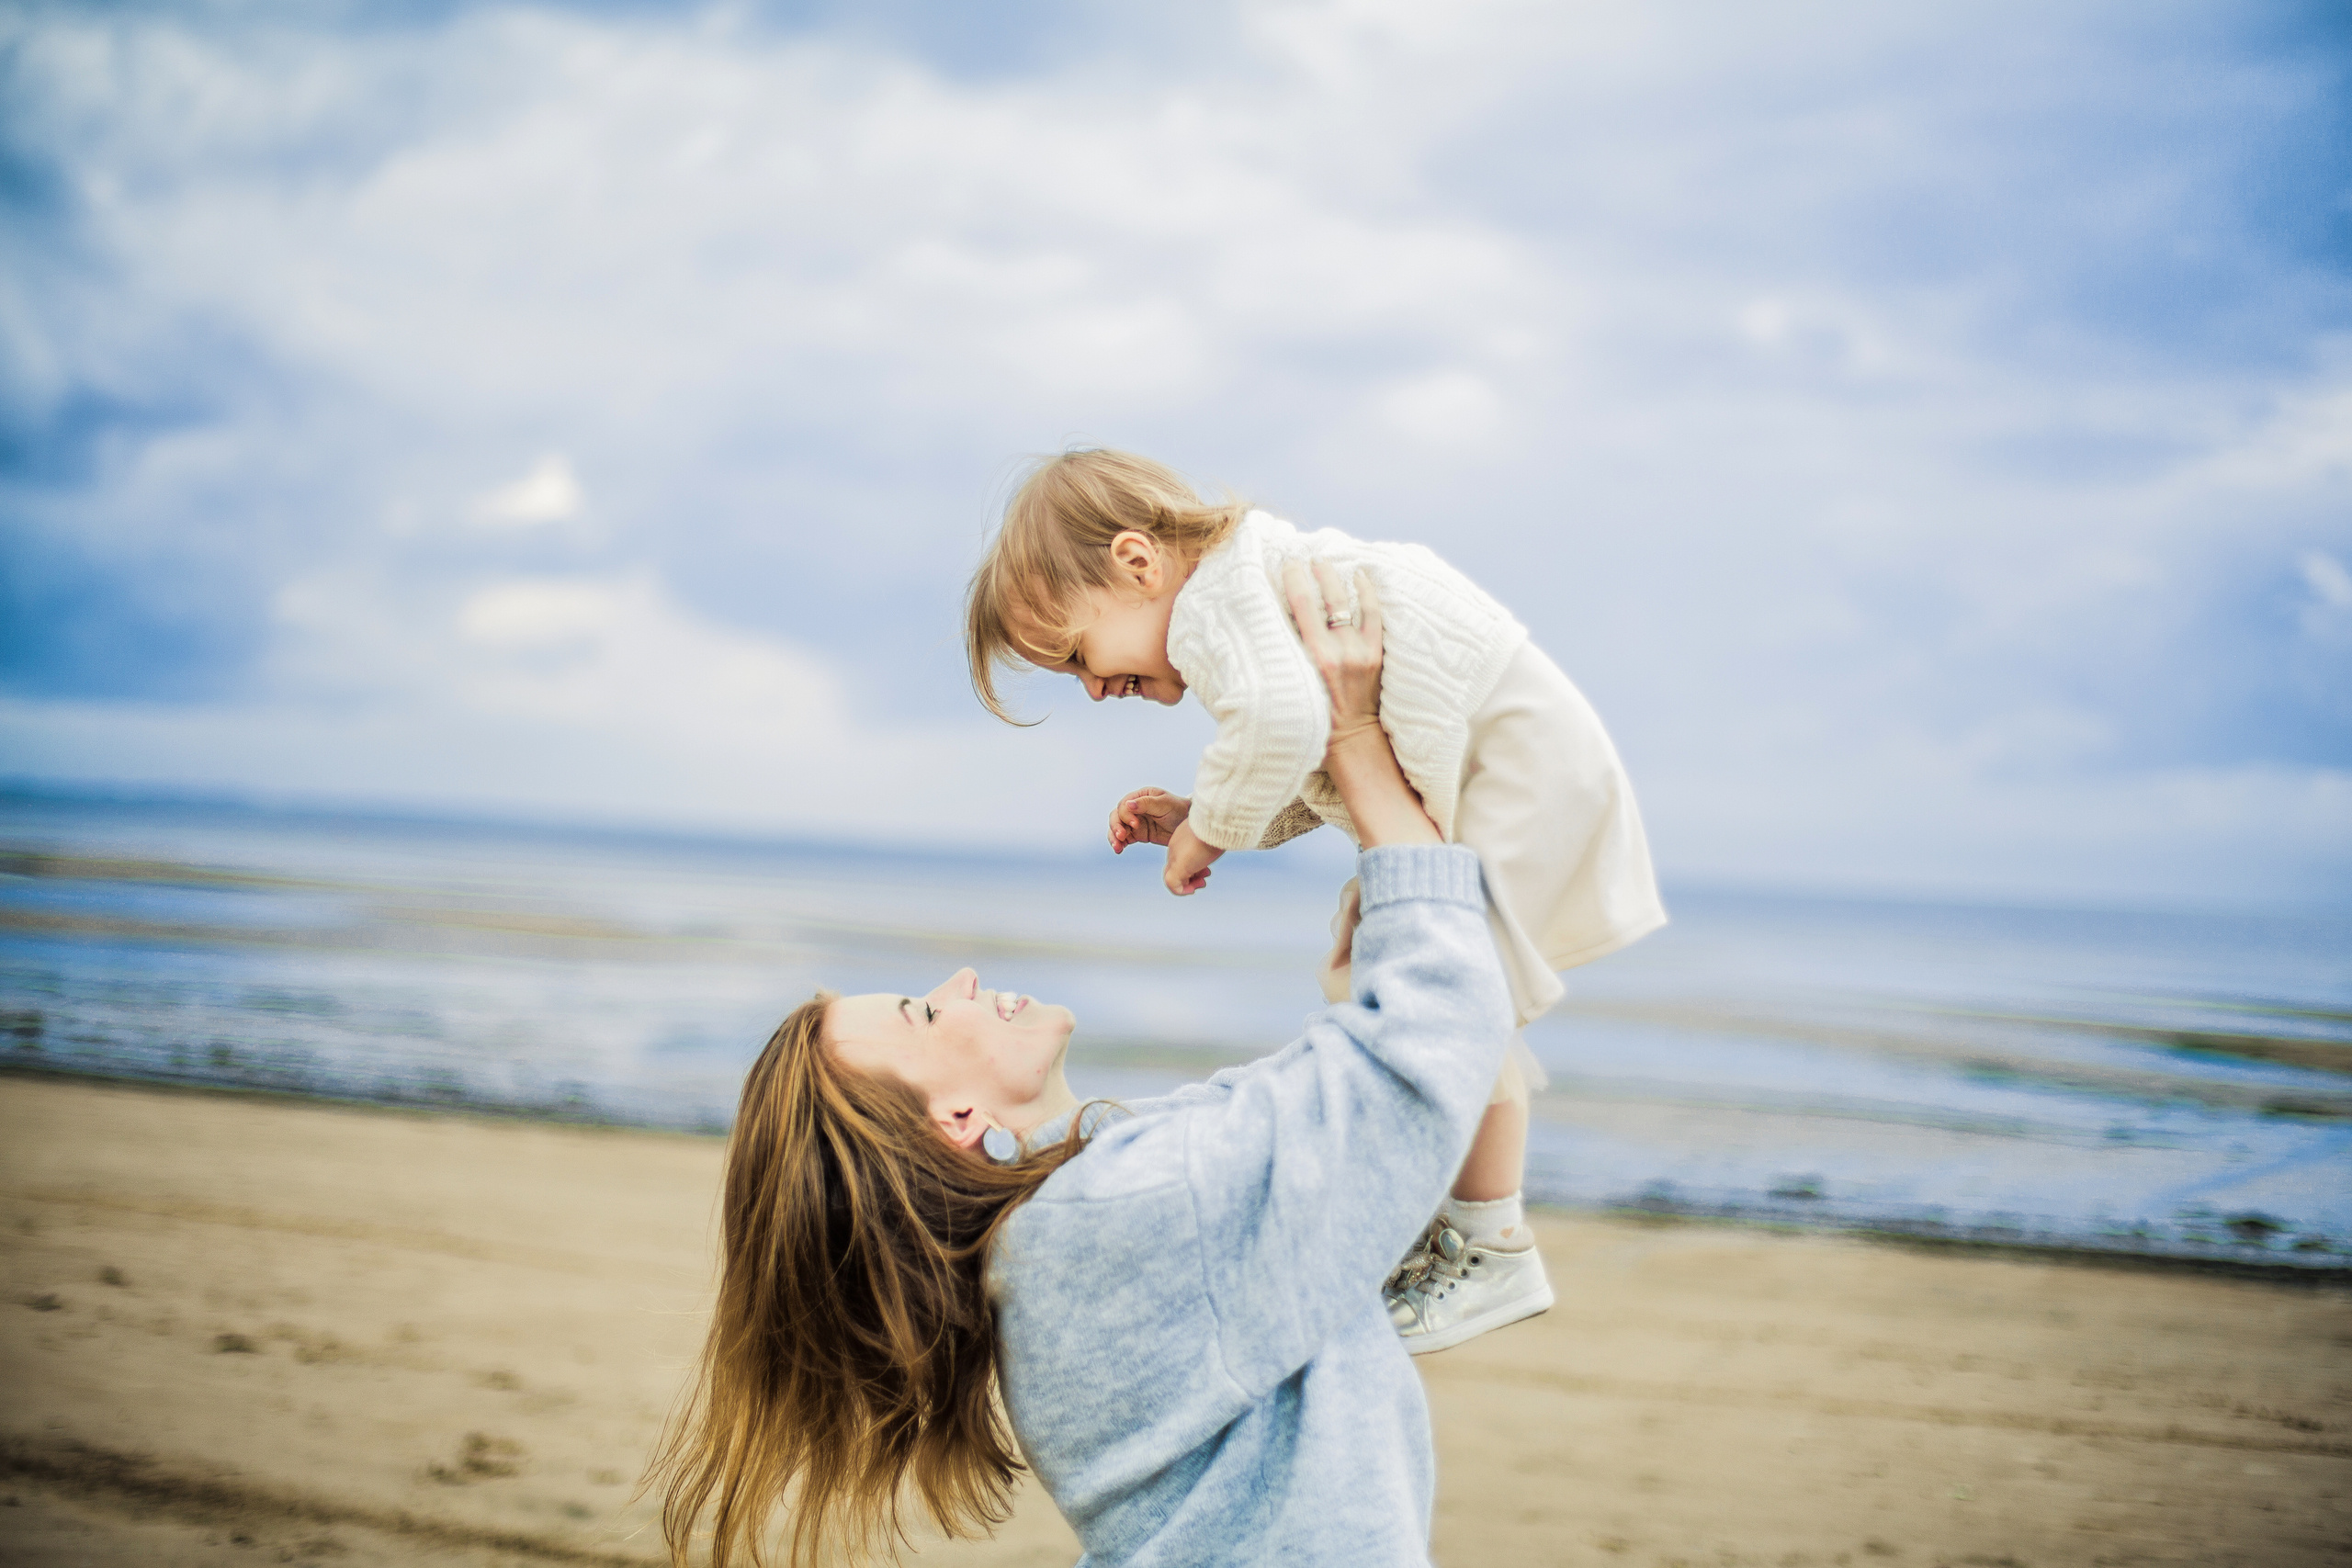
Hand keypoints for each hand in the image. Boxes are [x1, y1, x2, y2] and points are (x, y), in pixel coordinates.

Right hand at [1110, 787, 1190, 852]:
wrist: (1191, 826)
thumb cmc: (1179, 809)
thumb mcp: (1164, 804)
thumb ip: (1146, 803)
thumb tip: (1128, 804)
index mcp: (1140, 796)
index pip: (1124, 805)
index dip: (1126, 815)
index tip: (1136, 824)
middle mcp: (1134, 808)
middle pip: (1116, 816)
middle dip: (1116, 826)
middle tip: (1121, 835)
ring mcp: (1135, 822)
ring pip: (1117, 828)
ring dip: (1114, 837)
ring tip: (1117, 847)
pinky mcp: (1137, 834)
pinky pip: (1123, 839)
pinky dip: (1119, 843)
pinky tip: (1119, 850)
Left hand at [1164, 819, 1223, 895]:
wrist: (1216, 822)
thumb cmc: (1219, 826)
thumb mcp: (1215, 833)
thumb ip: (1213, 838)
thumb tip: (1225, 840)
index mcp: (1183, 838)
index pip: (1181, 857)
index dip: (1193, 867)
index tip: (1207, 870)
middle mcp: (1176, 848)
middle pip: (1175, 867)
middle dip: (1190, 877)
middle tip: (1204, 880)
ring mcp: (1175, 857)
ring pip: (1172, 877)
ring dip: (1188, 885)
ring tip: (1202, 883)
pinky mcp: (1178, 866)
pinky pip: (1172, 884)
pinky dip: (1181, 891)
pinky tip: (1192, 890)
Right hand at [1279, 559, 1384, 762]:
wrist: (1352, 741)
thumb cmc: (1314, 719)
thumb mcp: (1292, 686)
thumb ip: (1286, 657)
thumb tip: (1272, 624)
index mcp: (1314, 659)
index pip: (1301, 606)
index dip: (1292, 580)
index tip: (1285, 563)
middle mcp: (1338, 650)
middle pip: (1324, 598)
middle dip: (1311, 573)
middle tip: (1300, 557)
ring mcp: (1360, 650)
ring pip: (1348, 601)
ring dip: (1334, 577)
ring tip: (1323, 562)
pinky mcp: (1376, 653)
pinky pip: (1374, 614)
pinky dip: (1367, 592)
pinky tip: (1360, 575)